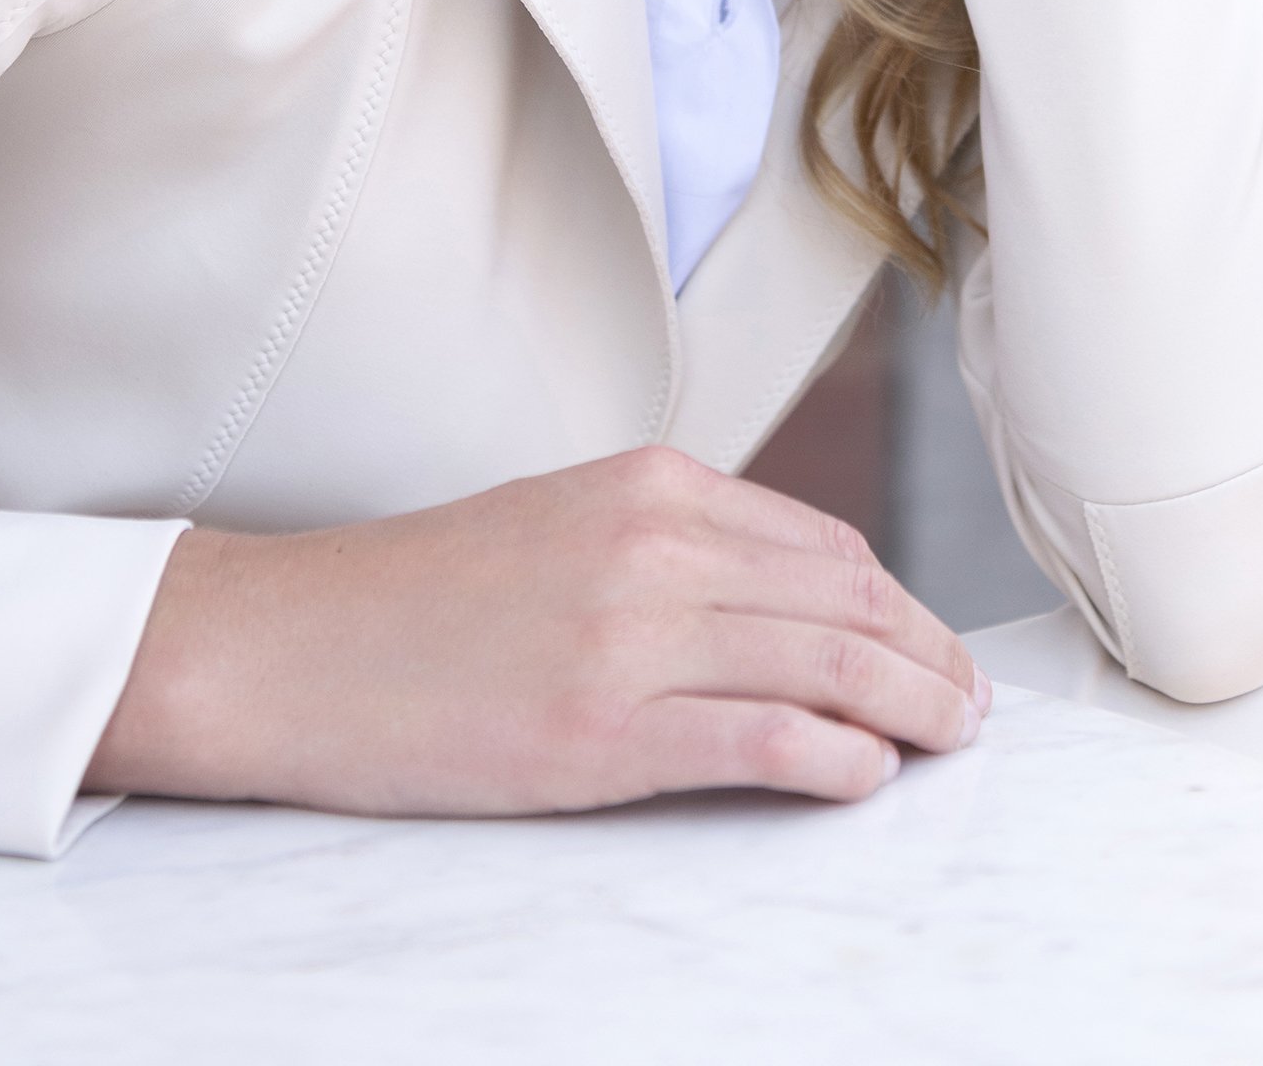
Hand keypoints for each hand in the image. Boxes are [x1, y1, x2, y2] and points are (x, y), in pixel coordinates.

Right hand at [88, 447, 989, 814]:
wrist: (291, 648)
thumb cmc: (421, 599)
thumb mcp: (562, 524)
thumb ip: (671, 545)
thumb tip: (784, 599)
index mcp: (652, 484)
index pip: (825, 545)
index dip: (899, 604)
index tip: (933, 649)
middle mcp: (656, 543)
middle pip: (847, 600)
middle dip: (928, 657)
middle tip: (970, 705)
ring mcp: (632, 635)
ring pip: (826, 663)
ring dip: (911, 706)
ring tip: (949, 740)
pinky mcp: (602, 730)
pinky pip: (760, 739)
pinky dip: (835, 759)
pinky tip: (869, 777)